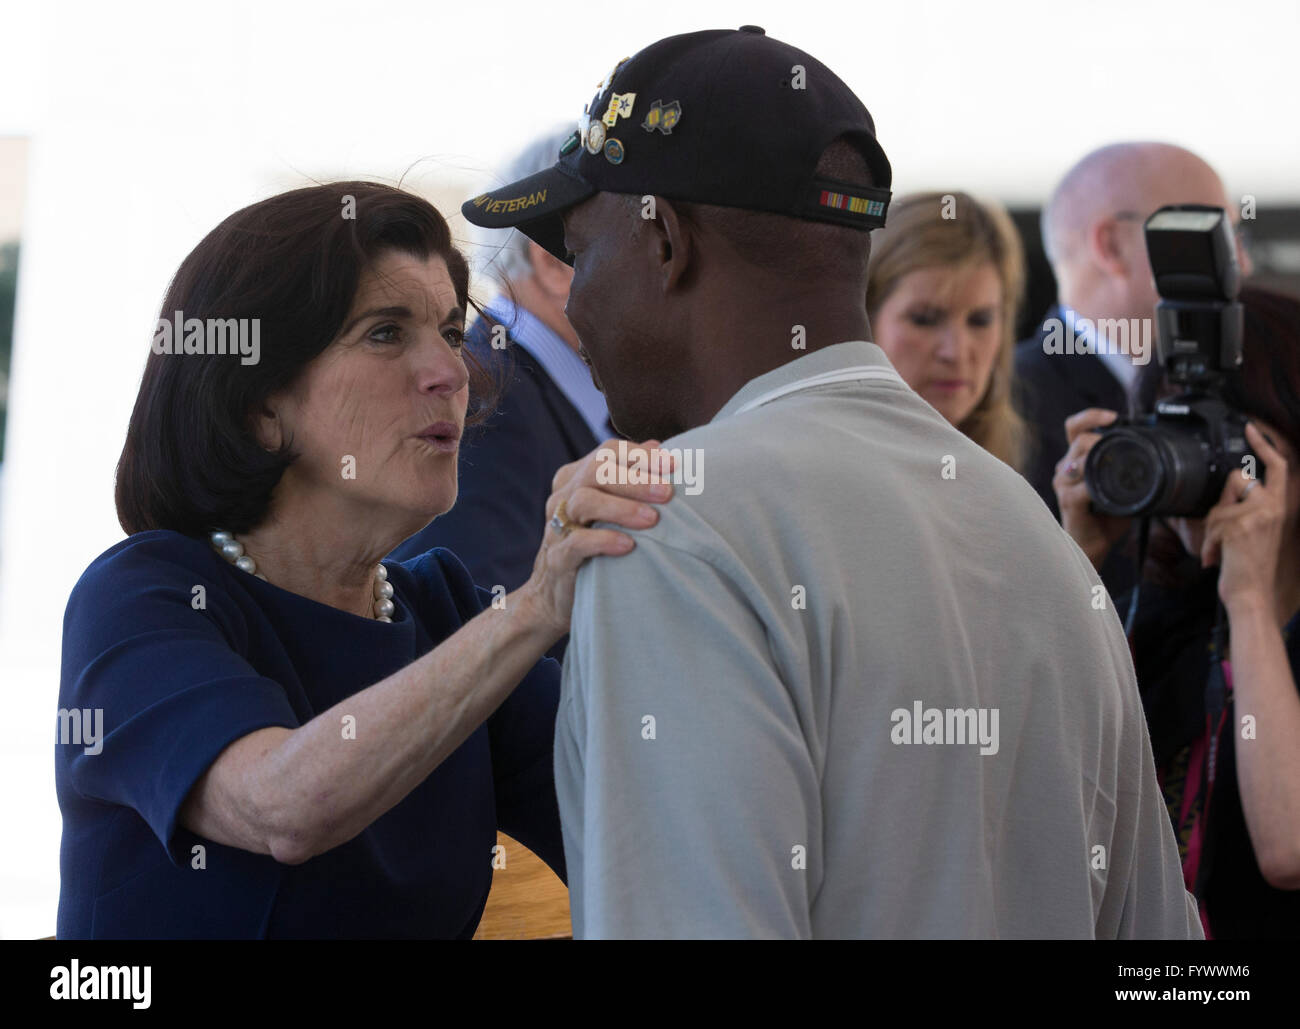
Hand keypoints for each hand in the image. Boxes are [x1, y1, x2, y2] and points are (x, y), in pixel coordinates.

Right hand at [520, 438, 675, 635]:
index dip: (639, 455)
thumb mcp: (611, 509)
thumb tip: (658, 446)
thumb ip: (630, 476)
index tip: (672, 465)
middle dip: (635, 479)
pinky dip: (604, 541)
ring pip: (583, 501)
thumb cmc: (594, 547)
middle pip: (596, 471)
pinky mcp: (557, 559)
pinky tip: (629, 546)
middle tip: (668, 493)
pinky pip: (576, 542)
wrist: (555, 597)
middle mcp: (563, 497)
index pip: (607, 452)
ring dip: (622, 508)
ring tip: (653, 519)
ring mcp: (556, 527)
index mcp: (576, 478)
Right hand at [1054, 408, 1131, 568]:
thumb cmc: (1104, 516)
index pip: (1075, 427)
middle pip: (1079, 438)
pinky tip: (1110, 492)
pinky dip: (1099, 486)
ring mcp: (1063, 483)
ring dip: (1101, 460)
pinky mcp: (1068, 499)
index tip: (1113, 417)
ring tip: (1117, 470)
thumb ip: (1125, 470)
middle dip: (1101, 438)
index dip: (1091, 416)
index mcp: (1076, 461)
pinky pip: (1083, 486)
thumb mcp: (1118, 486)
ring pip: (1080, 458)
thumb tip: (1153, 455)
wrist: (1091, 545)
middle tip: (1123, 447)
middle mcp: (1065, 468)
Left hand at [1203, 422, 1286, 612]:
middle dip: (1223, 499)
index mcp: (1278, 507)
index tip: (1250, 428)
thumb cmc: (1249, 566)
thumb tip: (1229, 493)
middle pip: (1240, 477)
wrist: (1252, 593)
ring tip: (1220, 551)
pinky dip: (1208, 545)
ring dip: (1212, 532)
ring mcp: (1258, 515)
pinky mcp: (1240, 526)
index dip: (1263, 445)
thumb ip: (1246, 509)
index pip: (1277, 467)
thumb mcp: (1254, 531)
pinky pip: (1211, 525)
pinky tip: (1216, 559)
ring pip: (1219, 506)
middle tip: (1224, 528)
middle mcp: (1273, 507)